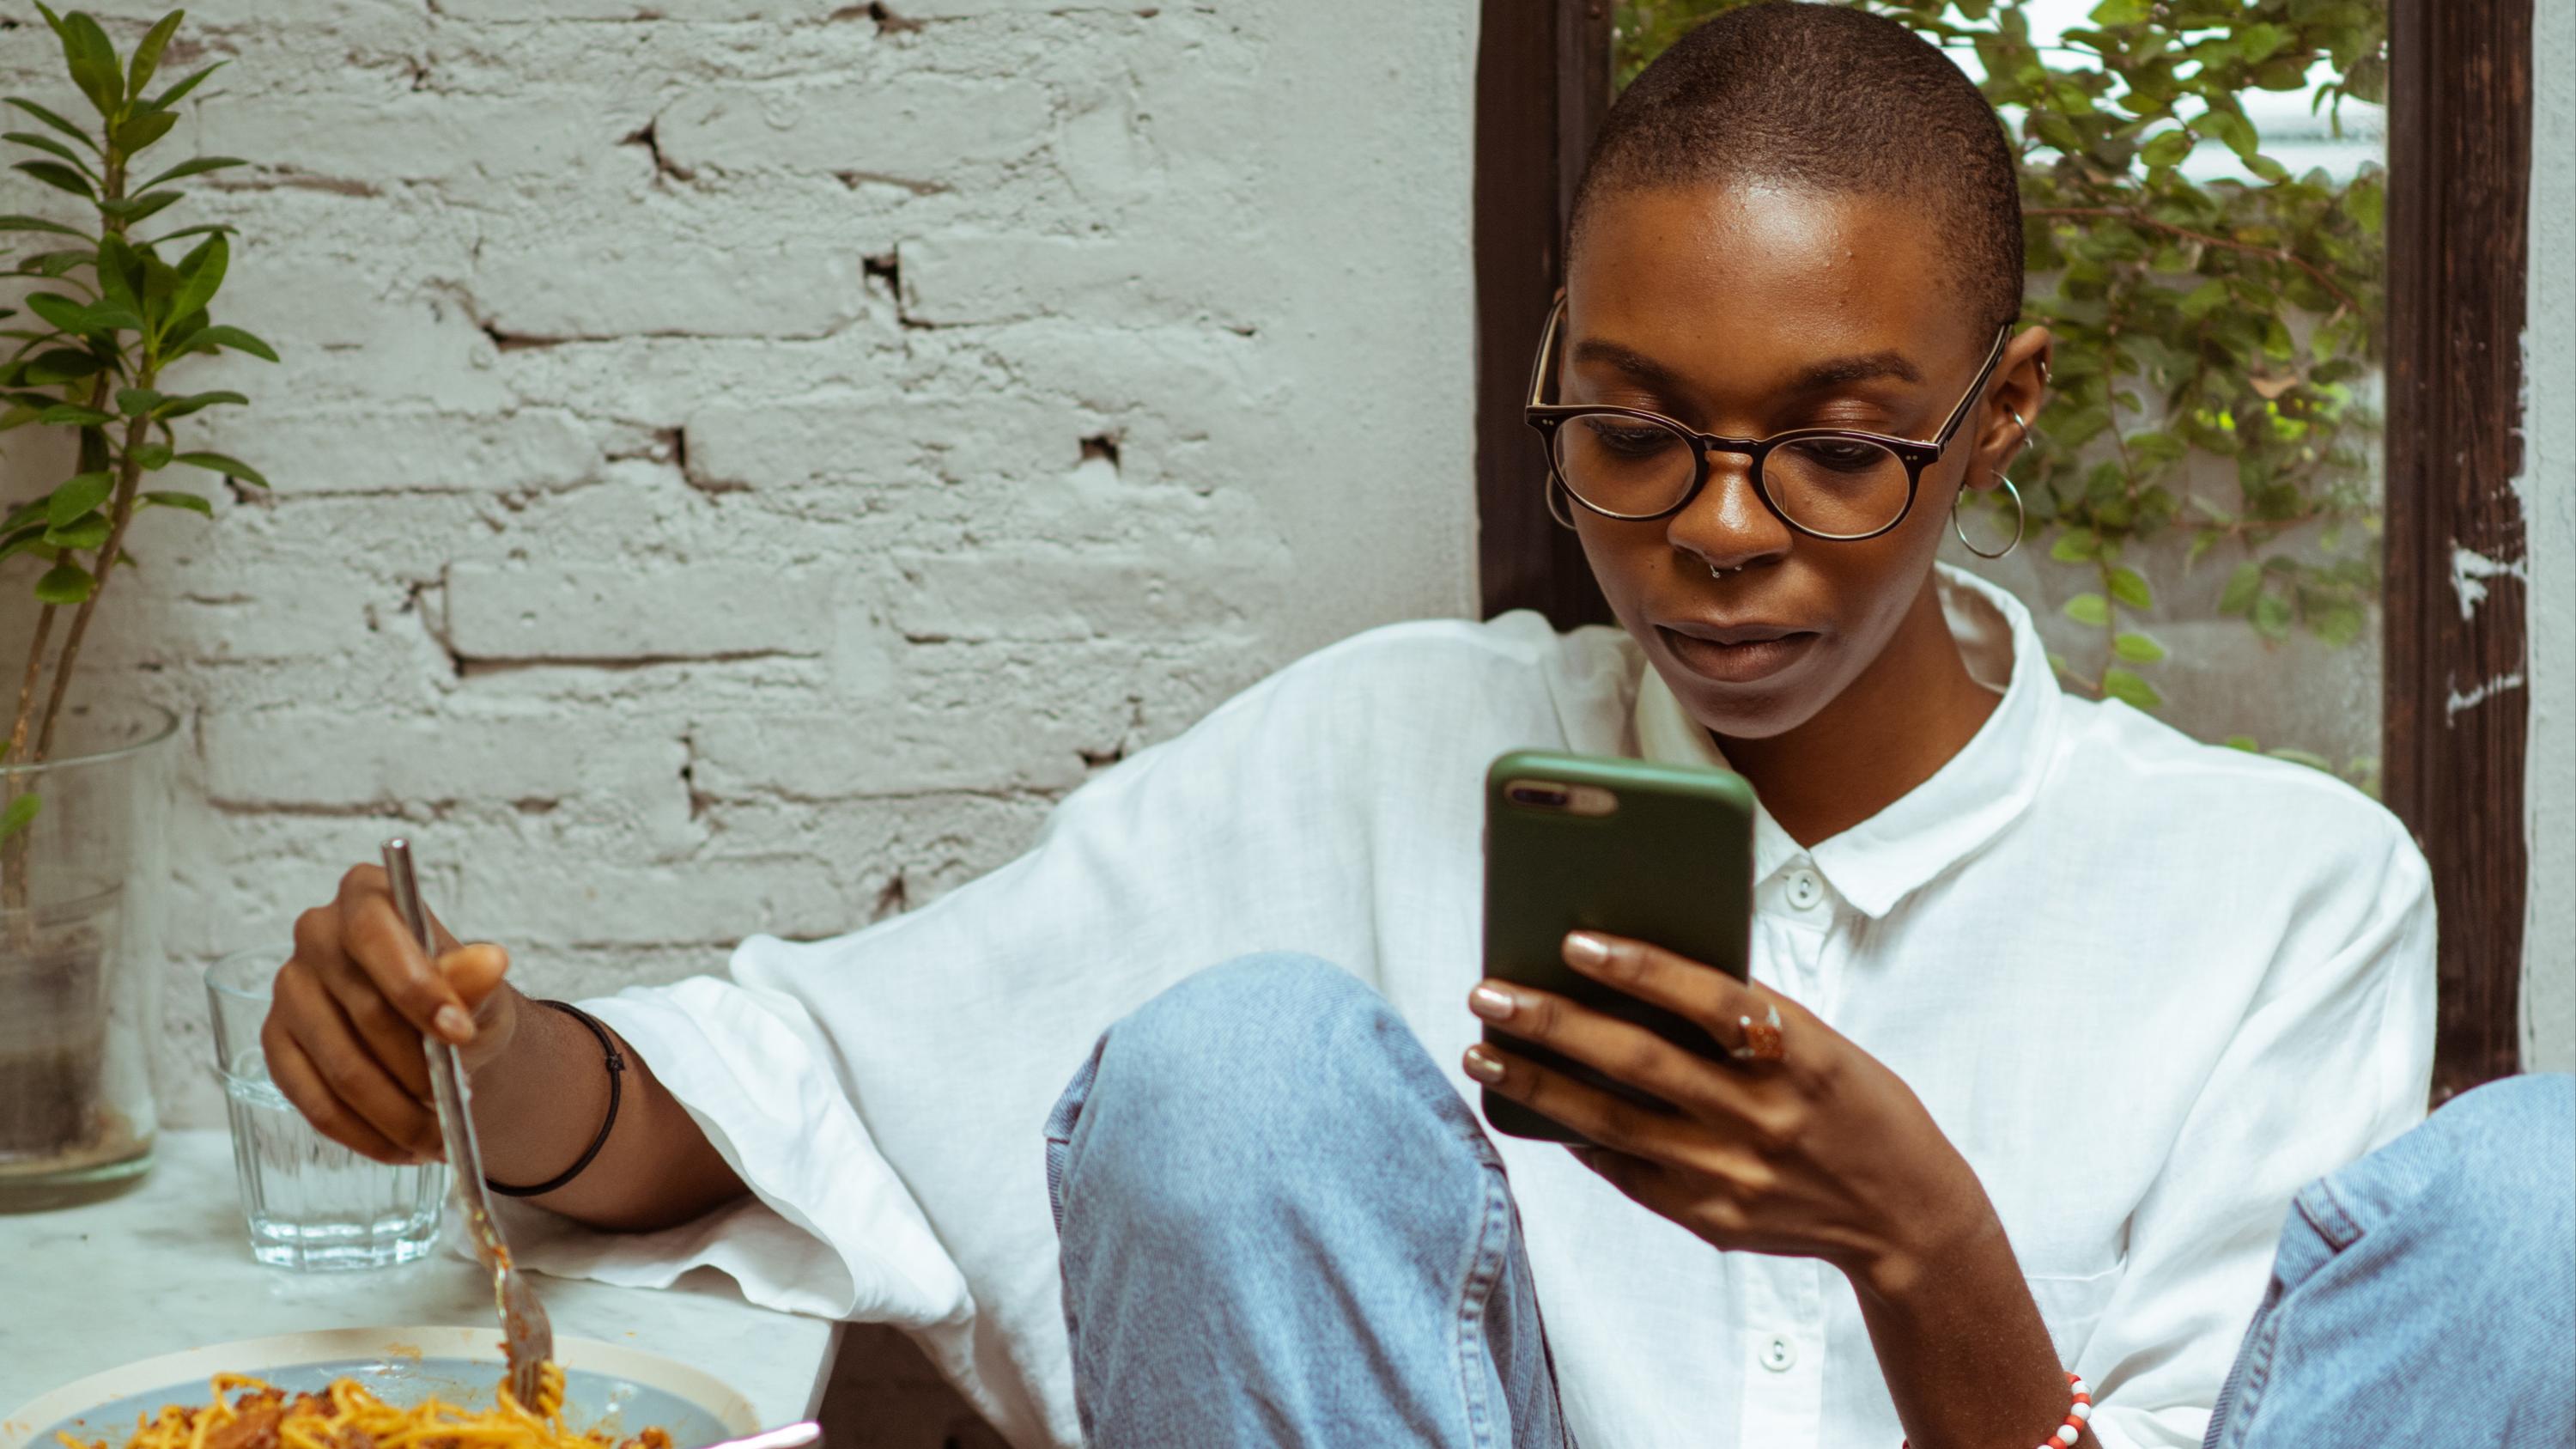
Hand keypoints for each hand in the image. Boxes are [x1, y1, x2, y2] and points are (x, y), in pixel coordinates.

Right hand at [262, 864, 520, 1165]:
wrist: (440, 1031)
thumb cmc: (461, 997)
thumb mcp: (484, 989)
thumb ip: (479, 981)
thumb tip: (488, 962)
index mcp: (366, 895)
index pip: (378, 935)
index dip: (418, 988)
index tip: (460, 1035)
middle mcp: (316, 933)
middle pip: (364, 1012)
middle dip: (420, 1068)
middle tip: (462, 1102)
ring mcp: (288, 990)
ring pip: (341, 1068)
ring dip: (398, 1114)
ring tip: (442, 1136)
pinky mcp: (276, 1044)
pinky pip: (314, 1103)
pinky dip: (365, 1135)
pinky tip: (404, 1148)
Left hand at [1463, 930, 1993, 1297]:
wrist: (1906, 1215)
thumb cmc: (1854, 1103)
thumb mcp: (1823, 1044)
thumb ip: (1744, 1014)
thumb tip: (1636, 970)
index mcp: (1803, 1056)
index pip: (1711, 1001)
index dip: (1642, 969)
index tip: (1574, 941)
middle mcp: (1765, 1117)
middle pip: (1641, 1063)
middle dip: (1554, 1024)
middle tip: (1488, 992)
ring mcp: (1732, 1176)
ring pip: (1613, 1122)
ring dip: (1538, 1085)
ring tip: (1482, 1052)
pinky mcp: (1710, 1219)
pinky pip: (1625, 1171)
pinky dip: (1575, 1136)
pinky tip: (1530, 1108)